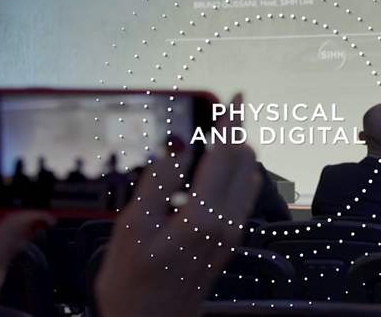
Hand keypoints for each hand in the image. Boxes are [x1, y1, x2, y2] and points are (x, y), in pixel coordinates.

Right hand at [96, 94, 261, 316]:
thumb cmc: (133, 283)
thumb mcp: (133, 227)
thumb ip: (158, 181)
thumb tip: (176, 145)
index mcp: (204, 216)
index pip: (224, 154)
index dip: (229, 121)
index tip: (233, 97)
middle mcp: (226, 222)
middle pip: (243, 161)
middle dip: (235, 130)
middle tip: (224, 108)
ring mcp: (230, 233)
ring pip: (247, 177)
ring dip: (236, 149)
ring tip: (219, 131)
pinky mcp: (227, 240)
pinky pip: (240, 194)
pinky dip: (233, 171)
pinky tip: (216, 166)